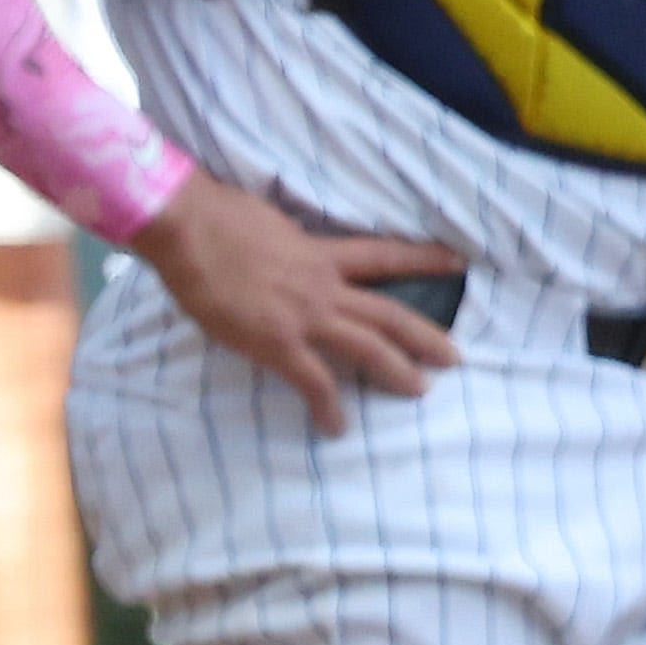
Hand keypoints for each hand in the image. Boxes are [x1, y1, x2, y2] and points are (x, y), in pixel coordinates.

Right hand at [134, 176, 464, 435]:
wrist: (187, 228)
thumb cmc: (217, 218)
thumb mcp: (272, 225)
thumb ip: (292, 245)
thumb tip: (291, 250)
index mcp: (322, 253)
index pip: (385, 255)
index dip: (424, 260)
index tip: (458, 263)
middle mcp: (324, 286)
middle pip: (390, 313)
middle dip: (426, 336)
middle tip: (455, 357)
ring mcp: (304, 316)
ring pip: (369, 347)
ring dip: (398, 371)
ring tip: (421, 391)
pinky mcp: (277, 342)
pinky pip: (314, 381)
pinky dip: (328, 406)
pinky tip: (337, 426)